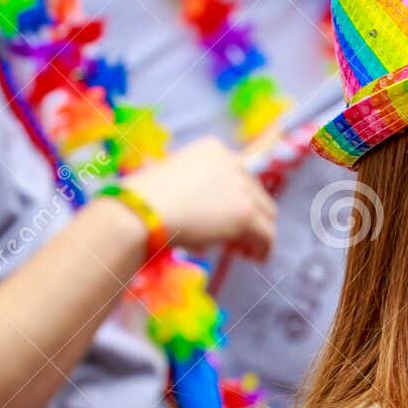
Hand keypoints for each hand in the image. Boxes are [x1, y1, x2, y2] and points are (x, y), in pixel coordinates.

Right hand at [127, 137, 275, 259]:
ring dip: (257, 234)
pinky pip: (267, 235)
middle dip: (249, 218)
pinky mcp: (246, 215)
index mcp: (214, 149)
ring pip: (266, 215)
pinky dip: (263, 248)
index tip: (227, 217)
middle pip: (256, 194)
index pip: (239, 176)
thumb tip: (204, 212)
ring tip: (243, 252)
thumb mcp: (169, 177)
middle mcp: (234, 163)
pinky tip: (255, 258)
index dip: (237, 199)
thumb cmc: (141, 197)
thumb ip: (194, 186)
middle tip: (237, 239)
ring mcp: (242, 189)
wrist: (139, 211)